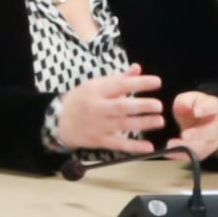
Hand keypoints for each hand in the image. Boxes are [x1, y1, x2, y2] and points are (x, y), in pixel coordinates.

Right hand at [51, 71, 169, 153]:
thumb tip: (138, 69)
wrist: (59, 121)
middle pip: (121, 107)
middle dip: (142, 106)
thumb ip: (119, 79)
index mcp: (96, 90)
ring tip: (159, 121)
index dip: (139, 83)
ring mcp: (98, 125)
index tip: (157, 82)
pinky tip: (149, 147)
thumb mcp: (95, 85)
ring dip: (143, 123)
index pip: (120, 85)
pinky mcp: (99, 140)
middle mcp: (97, 107)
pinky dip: (134, 147)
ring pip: (123, 125)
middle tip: (158, 105)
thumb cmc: (81, 100)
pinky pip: (119, 144)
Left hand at [168, 89, 217, 161]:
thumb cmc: (195, 107)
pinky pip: (194, 156)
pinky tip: (170, 153)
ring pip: (204, 147)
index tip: (196, 111)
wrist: (202, 121)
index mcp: (214, 108)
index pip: (213, 107)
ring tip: (171, 145)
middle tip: (184, 135)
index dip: (206, 109)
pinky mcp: (204, 152)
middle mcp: (217, 126)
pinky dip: (182, 156)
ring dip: (187, 147)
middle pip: (211, 131)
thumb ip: (186, 101)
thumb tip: (183, 106)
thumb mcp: (189, 99)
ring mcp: (213, 141)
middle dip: (198, 134)